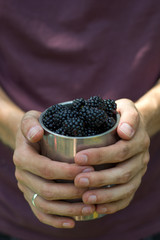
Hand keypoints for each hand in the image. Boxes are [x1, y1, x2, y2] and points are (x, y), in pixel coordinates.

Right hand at [13, 111, 94, 227]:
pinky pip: (40, 212)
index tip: (89, 170)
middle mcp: (22, 175)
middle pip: (46, 190)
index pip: (46, 169)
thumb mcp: (30, 118)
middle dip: (72, 192)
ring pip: (45, 205)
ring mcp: (26, 187)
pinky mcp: (31, 195)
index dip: (67, 172)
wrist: (27, 139)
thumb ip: (31, 124)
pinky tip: (73, 222)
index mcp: (23, 157)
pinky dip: (55, 220)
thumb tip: (37, 134)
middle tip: (93, 189)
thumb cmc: (35, 127)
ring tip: (90, 208)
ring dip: (68, 210)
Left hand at [74, 99, 149, 214]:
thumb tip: (125, 132)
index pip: (120, 150)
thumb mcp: (126, 107)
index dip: (100, 156)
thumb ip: (128, 116)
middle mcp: (141, 158)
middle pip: (123, 172)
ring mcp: (139, 171)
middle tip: (77, 181)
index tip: (78, 158)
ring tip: (85, 198)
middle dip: (100, 179)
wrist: (134, 127)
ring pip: (126, 188)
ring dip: (105, 195)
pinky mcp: (135, 181)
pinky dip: (113, 205)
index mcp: (138, 140)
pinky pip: (128, 197)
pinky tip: (97, 208)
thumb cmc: (122, 116)